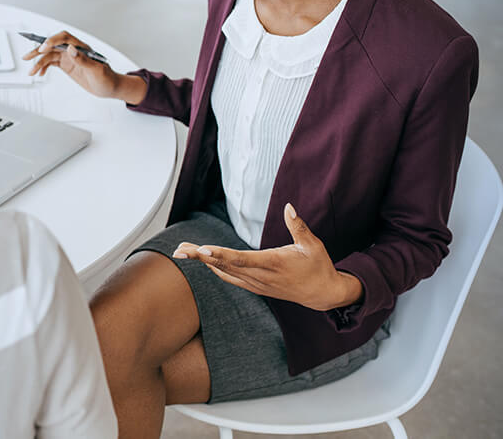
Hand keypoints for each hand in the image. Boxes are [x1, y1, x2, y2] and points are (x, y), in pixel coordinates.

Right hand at [22, 30, 135, 100]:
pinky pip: (52, 63)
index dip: (52, 41)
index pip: (64, 38)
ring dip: (39, 62)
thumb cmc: (107, 78)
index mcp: (82, 48)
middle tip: (28, 56)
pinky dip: (44, 67)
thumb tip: (71, 49)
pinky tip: (40, 73)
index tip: (43, 48)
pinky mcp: (67, 65)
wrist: (109, 87)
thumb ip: (83, 59)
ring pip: (50, 55)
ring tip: (31, 71)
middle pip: (53, 45)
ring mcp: (69, 57)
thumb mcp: (97, 70)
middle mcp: (74, 50)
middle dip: (39, 50)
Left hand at [172, 204, 362, 311]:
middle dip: (200, 257)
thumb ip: (298, 226)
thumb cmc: (318, 266)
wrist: (323, 294)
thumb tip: (288, 207)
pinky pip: (230, 277)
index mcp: (274, 264)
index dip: (220, 255)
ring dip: (203, 262)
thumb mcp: (312, 245)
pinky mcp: (256, 287)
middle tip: (179, 249)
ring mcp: (257, 284)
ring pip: (224, 272)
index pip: (241, 259)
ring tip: (182, 251)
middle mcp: (261, 276)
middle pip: (225, 265)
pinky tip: (203, 260)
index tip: (201, 250)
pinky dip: (215, 268)